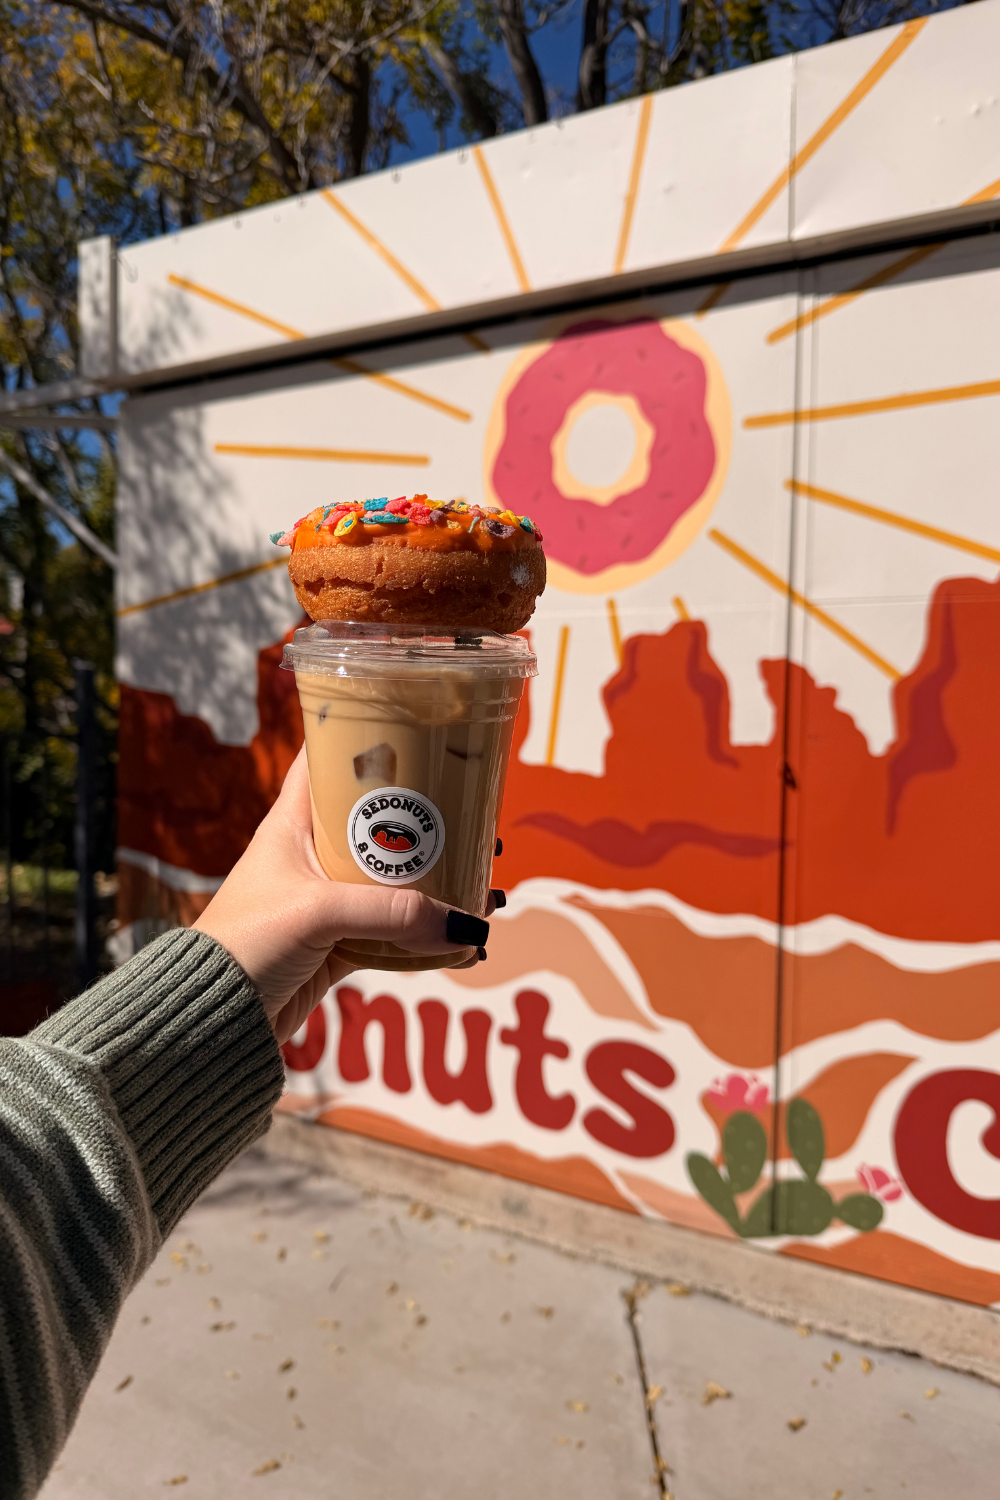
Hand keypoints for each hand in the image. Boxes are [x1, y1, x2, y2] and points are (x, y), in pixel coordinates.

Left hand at [194, 748, 492, 1043]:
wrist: (211, 1018)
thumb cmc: (245, 944)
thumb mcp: (318, 914)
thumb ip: (391, 914)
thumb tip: (463, 926)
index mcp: (292, 823)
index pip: (328, 760)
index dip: (368, 739)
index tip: (419, 730)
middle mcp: (312, 855)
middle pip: (380, 823)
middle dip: (431, 824)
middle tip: (479, 822)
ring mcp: (327, 901)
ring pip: (396, 881)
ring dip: (440, 885)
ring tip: (486, 889)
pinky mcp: (337, 944)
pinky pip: (395, 933)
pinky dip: (429, 937)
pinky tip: (463, 943)